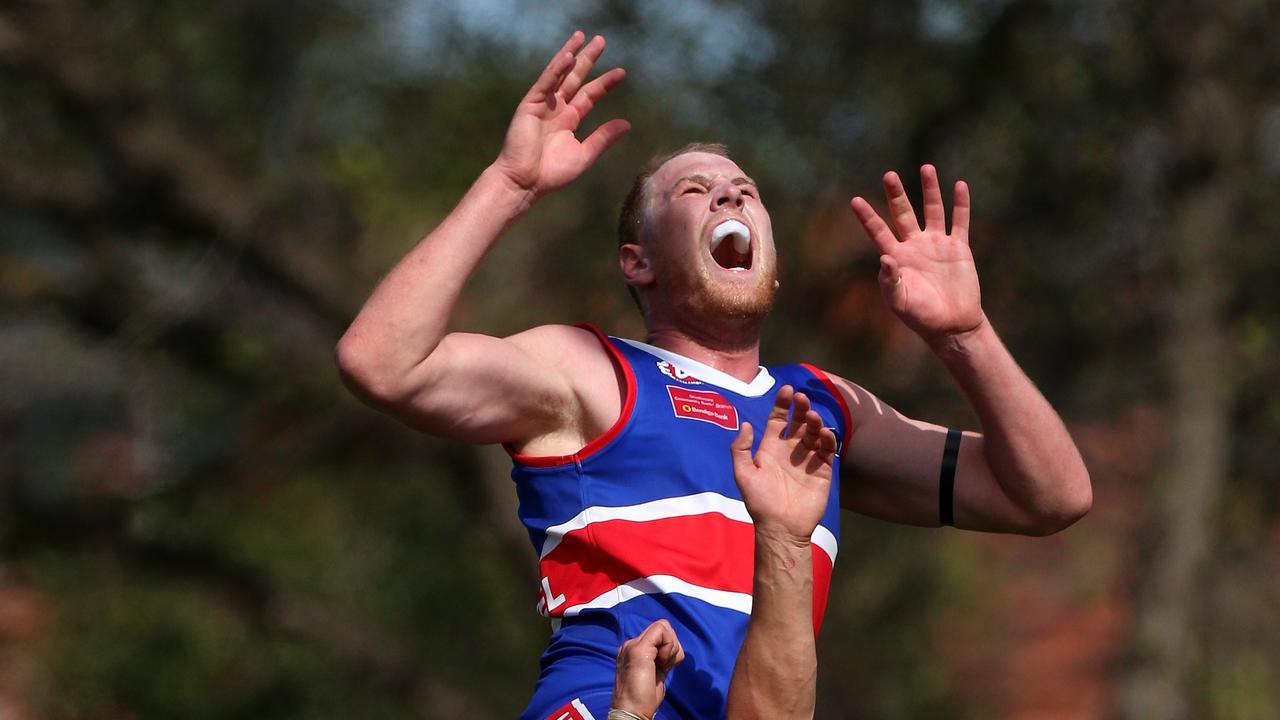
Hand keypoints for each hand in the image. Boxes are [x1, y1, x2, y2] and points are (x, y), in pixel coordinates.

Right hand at [491, 31, 629, 200]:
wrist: (524, 183)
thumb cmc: (550, 174)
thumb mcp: (584, 155)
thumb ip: (603, 138)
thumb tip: (627, 124)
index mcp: (568, 120)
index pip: (589, 95)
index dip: (604, 83)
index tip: (621, 72)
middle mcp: (556, 108)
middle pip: (575, 78)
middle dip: (587, 59)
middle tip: (600, 40)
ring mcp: (542, 105)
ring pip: (559, 74)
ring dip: (570, 54)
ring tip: (581, 37)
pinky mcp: (530, 105)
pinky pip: (545, 83)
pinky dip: (556, 69)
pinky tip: (568, 56)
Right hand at [612, 619, 684, 719]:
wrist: (631, 711)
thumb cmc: (643, 699)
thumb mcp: (655, 673)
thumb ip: (660, 659)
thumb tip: (672, 651)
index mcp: (633, 649)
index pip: (659, 634)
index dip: (668, 648)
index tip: (664, 667)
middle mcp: (630, 644)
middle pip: (662, 627)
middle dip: (671, 646)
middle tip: (664, 666)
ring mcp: (632, 645)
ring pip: (664, 627)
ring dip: (670, 648)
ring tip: (660, 667)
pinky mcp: (638, 649)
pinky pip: (662, 632)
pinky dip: (669, 648)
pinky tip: (661, 664)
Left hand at [730, 386, 836, 543]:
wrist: (781, 527)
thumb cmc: (759, 502)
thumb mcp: (743, 474)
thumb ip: (740, 449)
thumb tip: (746, 424)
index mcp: (771, 448)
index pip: (779, 419)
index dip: (783, 404)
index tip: (787, 390)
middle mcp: (791, 450)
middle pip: (798, 421)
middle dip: (800, 408)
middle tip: (801, 399)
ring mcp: (808, 459)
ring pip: (814, 432)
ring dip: (814, 421)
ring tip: (812, 417)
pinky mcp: (823, 470)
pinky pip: (828, 449)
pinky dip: (828, 439)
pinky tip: (824, 433)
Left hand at [850, 165, 986, 344]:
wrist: (952, 325)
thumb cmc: (921, 316)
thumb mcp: (899, 301)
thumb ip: (890, 280)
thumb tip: (885, 258)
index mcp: (896, 257)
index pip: (878, 231)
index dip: (867, 216)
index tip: (855, 200)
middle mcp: (914, 246)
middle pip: (903, 213)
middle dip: (896, 194)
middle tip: (888, 174)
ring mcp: (937, 244)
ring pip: (932, 210)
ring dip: (929, 190)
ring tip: (925, 167)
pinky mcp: (958, 248)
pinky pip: (959, 221)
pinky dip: (960, 204)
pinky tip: (959, 185)